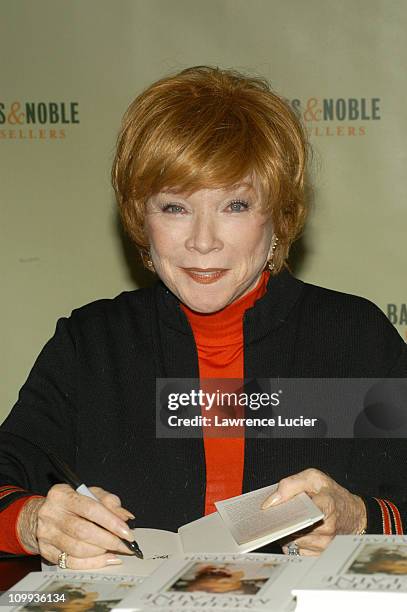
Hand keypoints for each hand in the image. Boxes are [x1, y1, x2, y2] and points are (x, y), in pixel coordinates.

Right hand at [17, 484, 135, 568]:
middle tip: (125, 545)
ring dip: (101, 552)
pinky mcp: (45, 551)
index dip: (111, 522)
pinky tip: (104, 559)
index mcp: (61, 494)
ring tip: (115, 550)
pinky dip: (91, 563)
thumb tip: (126, 517)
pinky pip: (71, 562)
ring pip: (77, 549)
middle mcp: (50, 514)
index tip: (127, 532)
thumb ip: (109, 502)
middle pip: (83, 531)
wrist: (43, 513)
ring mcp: (46, 534)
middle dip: (109, 540)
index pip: (90, 509)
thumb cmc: (72, 502)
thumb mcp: (90, 494)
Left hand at [262, 468, 366, 555]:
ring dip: (286, 532)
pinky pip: (295, 551)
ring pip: (291, 542)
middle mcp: (327, 528)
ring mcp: (324, 545)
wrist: (353, 514)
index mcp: (326, 505)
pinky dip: (291, 542)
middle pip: (292, 529)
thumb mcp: (313, 478)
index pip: (302, 513)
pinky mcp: (319, 555)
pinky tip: (296, 531)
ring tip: (290, 521)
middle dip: (282, 521)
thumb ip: (291, 485)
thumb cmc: (332, 494)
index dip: (285, 513)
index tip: (274, 511)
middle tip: (280, 514)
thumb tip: (270, 502)